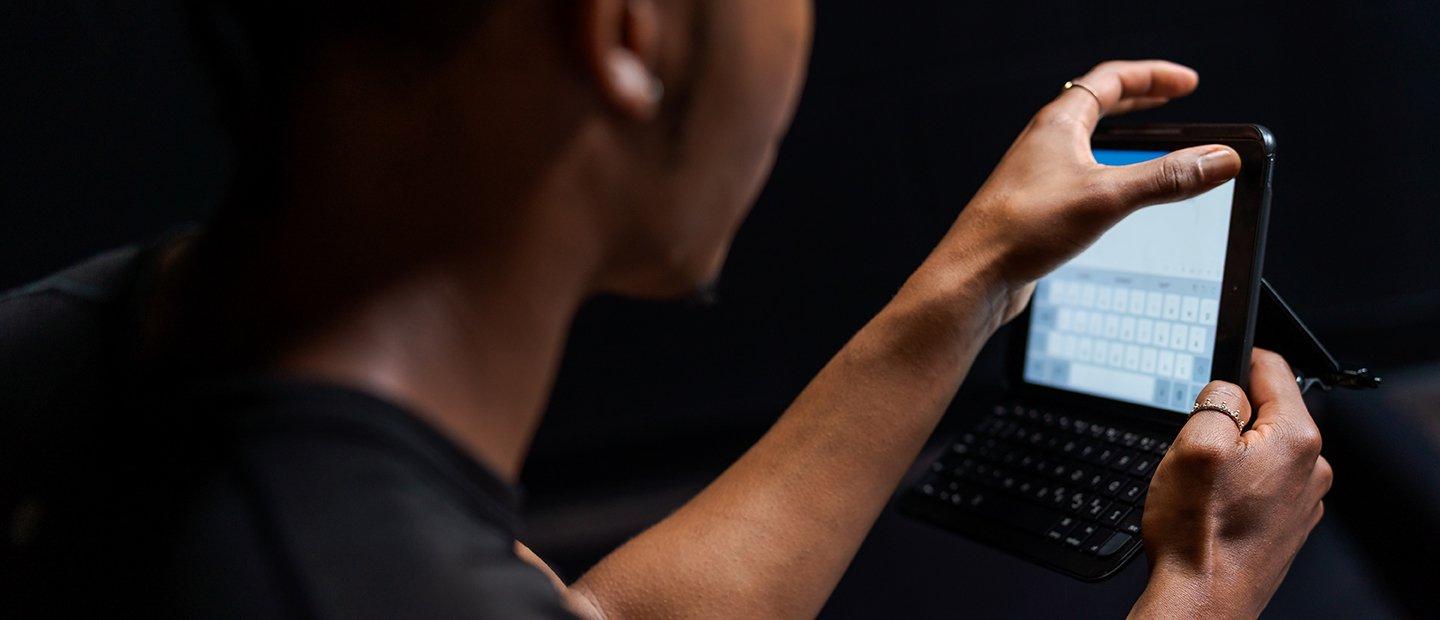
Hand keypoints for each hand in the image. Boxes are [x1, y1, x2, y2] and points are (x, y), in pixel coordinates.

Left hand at [915, 60, 1242, 324]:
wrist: (973, 275)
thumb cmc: (1021, 229)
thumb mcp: (1108, 197)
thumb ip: (1167, 178)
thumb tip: (1221, 158)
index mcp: (1058, 124)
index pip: (1111, 80)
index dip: (1153, 76)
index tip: (1188, 83)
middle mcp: (1044, 144)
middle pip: (1097, 106)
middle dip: (1140, 100)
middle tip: (1174, 100)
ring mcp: (1037, 175)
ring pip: (1086, 143)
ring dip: (1123, 139)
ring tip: (1153, 146)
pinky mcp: (1036, 208)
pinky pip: (1079, 177)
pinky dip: (1107, 175)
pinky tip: (1117, 200)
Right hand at [1134, 350, 1332, 617]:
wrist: (1203, 599)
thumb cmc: (1197, 532)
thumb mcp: (1193, 444)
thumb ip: (1217, 399)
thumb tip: (1229, 387)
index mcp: (1295, 439)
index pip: (1273, 369)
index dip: (1239, 357)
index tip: (1215, 364)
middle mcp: (1311, 467)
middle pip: (1268, 410)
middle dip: (1230, 416)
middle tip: (1195, 444)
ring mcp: (1302, 498)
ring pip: (1263, 448)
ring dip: (1233, 453)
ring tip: (1201, 483)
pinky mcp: (1288, 522)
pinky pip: (1262, 482)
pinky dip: (1237, 483)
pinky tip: (1213, 505)